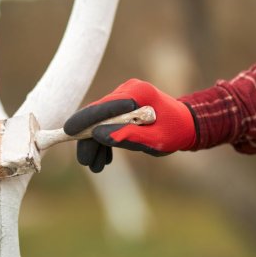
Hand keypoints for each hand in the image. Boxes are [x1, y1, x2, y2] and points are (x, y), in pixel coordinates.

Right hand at [64, 79, 196, 172]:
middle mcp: (128, 90)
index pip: (104, 106)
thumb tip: (98, 135)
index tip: (67, 132)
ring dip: (97, 142)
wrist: (187, 125)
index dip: (84, 120)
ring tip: (97, 167)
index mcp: (138, 93)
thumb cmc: (175, 132)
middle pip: (99, 114)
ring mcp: (125, 96)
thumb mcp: (155, 140)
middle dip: (90, 139)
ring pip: (101, 120)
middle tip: (86, 162)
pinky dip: (105, 138)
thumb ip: (128, 136)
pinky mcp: (124, 104)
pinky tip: (105, 158)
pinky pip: (108, 121)